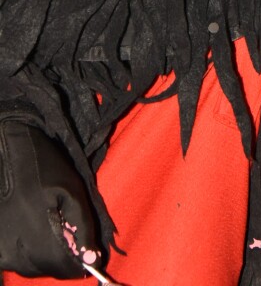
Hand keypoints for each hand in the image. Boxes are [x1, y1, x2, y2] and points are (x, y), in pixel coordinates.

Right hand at [0, 120, 101, 277]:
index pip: (65, 269)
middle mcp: (12, 252)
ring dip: (43, 253)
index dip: (80, 262)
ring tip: (46, 221)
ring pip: (30, 267)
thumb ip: (83, 228)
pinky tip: (30, 224)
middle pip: (47, 270)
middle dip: (62, 255)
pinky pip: (14, 259)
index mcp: (36, 239)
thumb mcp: (73, 191)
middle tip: (64, 227)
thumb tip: (92, 260)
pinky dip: (26, 248)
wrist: (9, 149)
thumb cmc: (45, 167)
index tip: (87, 249)